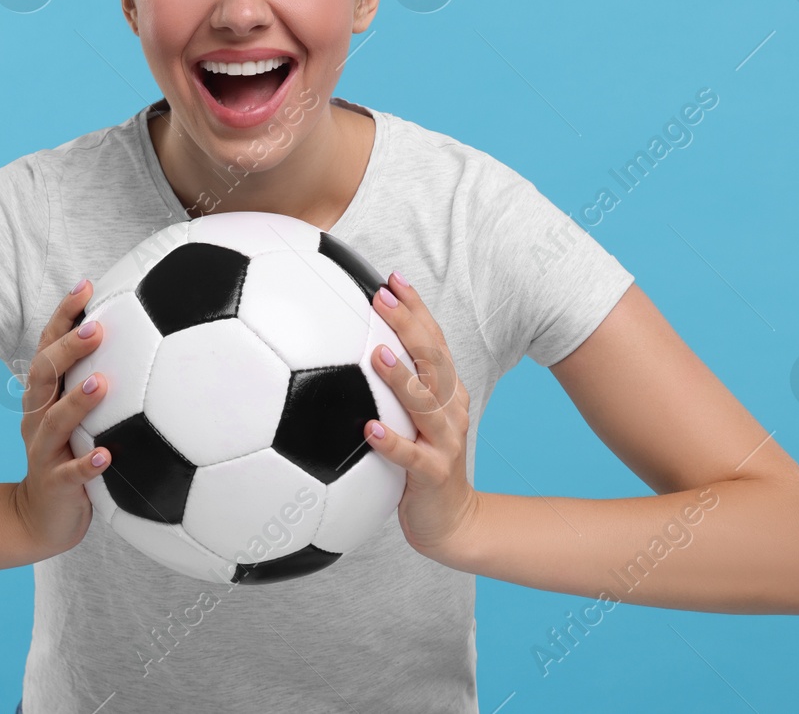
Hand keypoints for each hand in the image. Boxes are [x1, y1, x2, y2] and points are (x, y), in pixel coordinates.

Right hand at [8, 278, 110, 558]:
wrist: (41, 518)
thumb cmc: (69, 455)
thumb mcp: (79, 416)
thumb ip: (99, 380)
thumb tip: (149, 335)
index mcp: (45, 396)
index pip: (48, 346)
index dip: (63, 316)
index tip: (86, 285)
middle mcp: (38, 417)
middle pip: (44, 375)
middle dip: (67, 348)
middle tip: (97, 327)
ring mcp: (43, 451)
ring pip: (53, 422)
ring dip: (77, 402)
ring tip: (101, 384)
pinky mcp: (53, 484)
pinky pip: (68, 474)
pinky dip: (86, 465)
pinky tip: (107, 457)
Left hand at [363, 271, 480, 566]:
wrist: (450, 522)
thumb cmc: (419, 462)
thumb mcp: (408, 419)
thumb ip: (389, 387)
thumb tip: (348, 348)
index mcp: (445, 392)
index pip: (434, 340)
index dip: (416, 308)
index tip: (392, 277)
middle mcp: (450, 409)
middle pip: (434, 359)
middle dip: (409, 324)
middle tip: (381, 295)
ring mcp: (445, 441)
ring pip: (426, 404)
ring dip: (401, 377)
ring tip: (375, 353)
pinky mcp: (433, 475)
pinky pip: (412, 457)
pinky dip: (392, 442)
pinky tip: (370, 430)